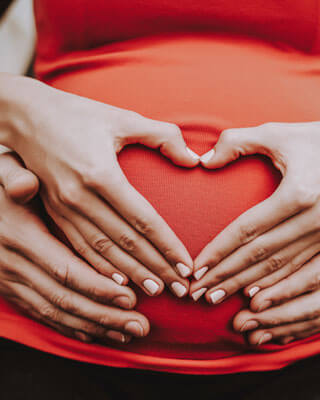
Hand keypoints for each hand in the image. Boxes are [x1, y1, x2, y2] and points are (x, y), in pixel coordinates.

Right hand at [0, 152, 148, 342]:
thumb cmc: (0, 190)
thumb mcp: (2, 173)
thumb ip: (13, 177)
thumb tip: (24, 185)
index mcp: (22, 237)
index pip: (66, 269)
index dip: (99, 286)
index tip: (132, 297)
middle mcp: (16, 266)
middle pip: (67, 299)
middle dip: (107, 314)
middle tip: (142, 325)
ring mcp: (12, 282)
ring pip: (58, 313)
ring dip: (96, 326)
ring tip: (129, 333)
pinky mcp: (14, 291)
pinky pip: (45, 316)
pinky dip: (73, 328)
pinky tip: (97, 334)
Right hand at [6, 76, 198, 297]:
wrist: (24, 115)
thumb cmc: (78, 114)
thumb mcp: (123, 118)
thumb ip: (163, 136)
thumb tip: (194, 159)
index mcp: (101, 174)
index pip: (144, 221)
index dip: (167, 246)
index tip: (187, 266)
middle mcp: (80, 197)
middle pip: (126, 243)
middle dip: (155, 269)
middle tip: (179, 290)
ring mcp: (64, 208)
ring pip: (103, 252)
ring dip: (132, 274)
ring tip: (156, 292)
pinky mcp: (54, 212)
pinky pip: (80, 247)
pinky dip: (100, 268)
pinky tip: (118, 283)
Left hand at [190, 117, 319, 302]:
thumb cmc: (316, 138)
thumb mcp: (275, 132)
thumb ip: (236, 142)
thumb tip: (203, 161)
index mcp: (297, 194)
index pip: (247, 230)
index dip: (219, 251)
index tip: (196, 268)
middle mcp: (312, 220)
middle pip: (259, 255)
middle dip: (225, 275)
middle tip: (197, 292)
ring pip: (276, 267)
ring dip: (243, 285)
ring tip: (215, 297)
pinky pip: (294, 266)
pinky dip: (271, 283)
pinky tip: (251, 294)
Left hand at [233, 183, 319, 344]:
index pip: (314, 275)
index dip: (282, 289)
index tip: (251, 298)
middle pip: (311, 304)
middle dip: (273, 316)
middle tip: (240, 322)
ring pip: (315, 319)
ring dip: (280, 328)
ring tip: (249, 334)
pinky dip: (297, 331)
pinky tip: (272, 336)